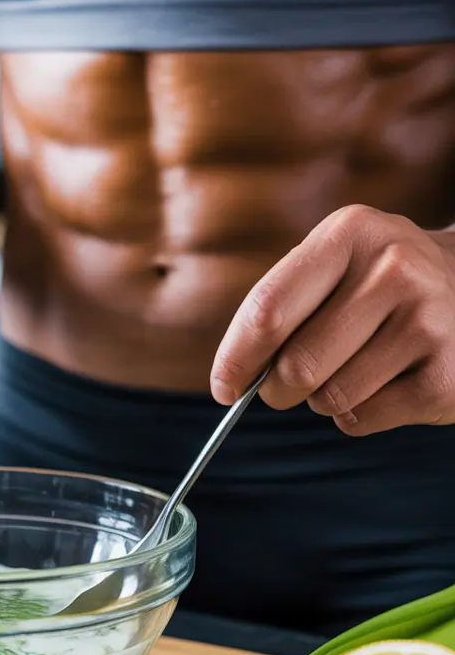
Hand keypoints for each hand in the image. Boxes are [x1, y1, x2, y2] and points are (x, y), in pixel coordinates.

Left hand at [211, 205, 454, 434]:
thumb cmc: (376, 286)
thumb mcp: (331, 268)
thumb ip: (279, 311)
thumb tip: (230, 380)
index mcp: (350, 234)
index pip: (268, 310)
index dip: (235, 358)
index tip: (223, 388)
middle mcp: (395, 270)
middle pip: (295, 365)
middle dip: (275, 389)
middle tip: (283, 388)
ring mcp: (428, 322)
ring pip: (329, 397)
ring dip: (323, 399)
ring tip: (352, 368)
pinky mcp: (447, 376)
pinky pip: (363, 419)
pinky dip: (358, 415)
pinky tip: (386, 383)